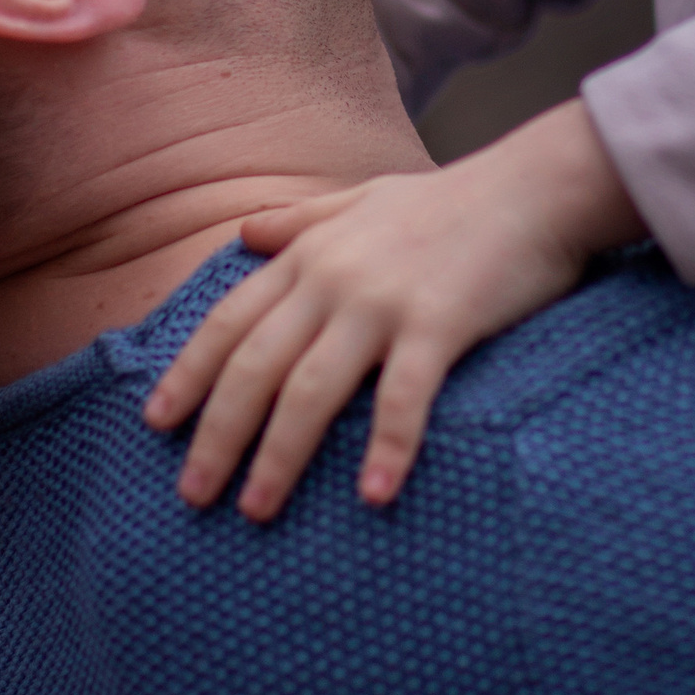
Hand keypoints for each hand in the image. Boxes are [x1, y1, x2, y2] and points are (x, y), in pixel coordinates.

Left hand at [142, 100, 646, 522]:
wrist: (539, 185)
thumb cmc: (455, 199)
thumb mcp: (365, 198)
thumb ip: (301, 220)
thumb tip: (242, 233)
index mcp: (312, 254)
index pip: (230, 321)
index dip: (189, 372)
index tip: (155, 423)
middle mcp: (335, 279)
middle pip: (256, 367)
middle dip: (218, 435)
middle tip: (193, 495)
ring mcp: (384, 302)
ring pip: (311, 390)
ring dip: (279, 456)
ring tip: (257, 509)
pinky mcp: (439, 323)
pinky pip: (402, 398)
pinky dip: (385, 448)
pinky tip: (372, 497)